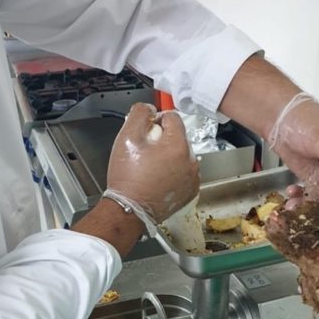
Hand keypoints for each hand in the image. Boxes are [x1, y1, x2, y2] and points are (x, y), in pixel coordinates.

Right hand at [105, 103, 199, 225]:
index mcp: (178, 145)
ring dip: (169, 157)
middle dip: (163, 140)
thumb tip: (150, 108)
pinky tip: (158, 179)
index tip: (146, 132)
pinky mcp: (190, 191)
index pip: (173, 117)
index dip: (156, 121)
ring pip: (182, 155)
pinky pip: (184, 173)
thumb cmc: (128, 178)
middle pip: (179, 137)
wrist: (129, 210)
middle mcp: (190, 161)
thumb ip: (139, 114)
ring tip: (150, 168)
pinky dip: (174, 173)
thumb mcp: (126, 137)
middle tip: (145, 153)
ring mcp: (192, 178)